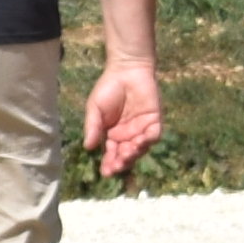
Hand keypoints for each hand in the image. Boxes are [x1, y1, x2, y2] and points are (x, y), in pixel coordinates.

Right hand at [84, 56, 162, 176]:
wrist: (126, 70)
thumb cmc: (107, 88)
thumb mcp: (94, 110)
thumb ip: (93, 128)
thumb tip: (88, 147)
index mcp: (112, 134)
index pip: (111, 153)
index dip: (109, 164)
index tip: (105, 173)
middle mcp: (128, 134)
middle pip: (127, 155)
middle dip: (122, 163)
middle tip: (116, 166)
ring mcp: (142, 128)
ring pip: (141, 148)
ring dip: (134, 153)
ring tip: (126, 153)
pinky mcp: (155, 120)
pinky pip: (154, 135)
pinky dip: (148, 140)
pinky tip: (139, 141)